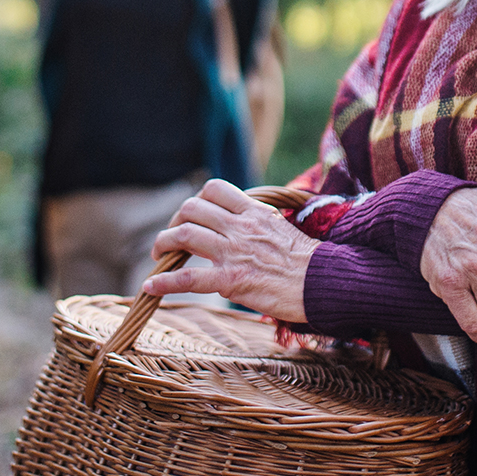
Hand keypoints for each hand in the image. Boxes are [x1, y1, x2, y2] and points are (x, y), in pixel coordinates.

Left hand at [142, 179, 317, 320]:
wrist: (326, 283)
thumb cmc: (309, 262)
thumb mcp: (282, 228)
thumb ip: (257, 223)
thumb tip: (240, 224)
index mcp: (254, 212)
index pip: (215, 189)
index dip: (196, 199)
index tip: (192, 215)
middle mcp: (241, 227)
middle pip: (192, 209)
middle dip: (174, 220)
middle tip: (170, 238)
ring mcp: (234, 252)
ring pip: (184, 236)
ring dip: (163, 243)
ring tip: (157, 254)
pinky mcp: (232, 280)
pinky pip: (189, 278)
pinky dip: (165, 282)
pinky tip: (150, 286)